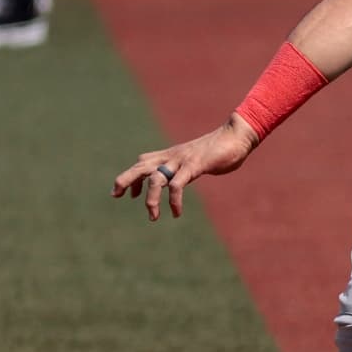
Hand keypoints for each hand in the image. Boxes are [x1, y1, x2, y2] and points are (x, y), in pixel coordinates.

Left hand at [114, 115, 258, 220]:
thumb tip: (187, 176)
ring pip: (155, 179)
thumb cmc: (221, 148)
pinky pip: (176, 185)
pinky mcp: (194, 166)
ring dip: (151, 199)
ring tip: (152, 217)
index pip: (143, 162)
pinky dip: (173, 201)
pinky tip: (176, 213)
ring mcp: (182, 160)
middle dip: (125, 180)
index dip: (132, 177)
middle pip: (140, 166)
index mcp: (172, 154)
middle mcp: (172, 156)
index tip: (129, 194)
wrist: (237, 135)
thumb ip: (188, 168)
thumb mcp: (198, 159)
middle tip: (115, 195)